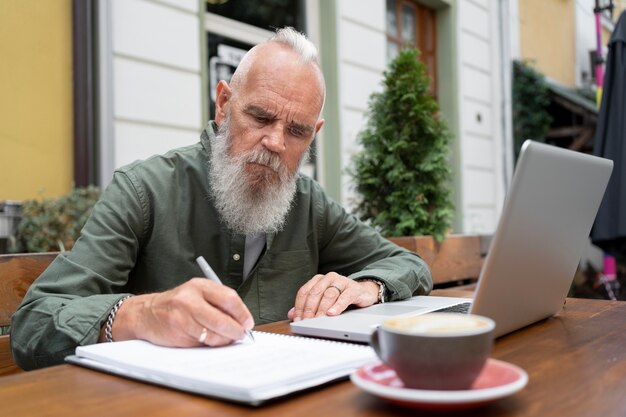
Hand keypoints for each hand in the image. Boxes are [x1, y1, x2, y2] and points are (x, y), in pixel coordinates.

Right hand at [103, 278, 253, 346]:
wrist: (145, 313)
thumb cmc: (177, 304)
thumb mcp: (197, 293)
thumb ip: (218, 302)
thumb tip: (242, 320)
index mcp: (199, 286)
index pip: (229, 298)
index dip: (242, 313)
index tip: (248, 323)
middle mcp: (189, 299)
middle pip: (222, 320)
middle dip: (235, 331)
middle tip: (240, 335)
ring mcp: (182, 317)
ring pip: (213, 335)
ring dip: (224, 340)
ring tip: (224, 338)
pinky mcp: (177, 333)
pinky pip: (201, 344)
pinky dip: (209, 345)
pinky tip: (206, 339)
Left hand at [287, 273, 379, 321]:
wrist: (362, 293)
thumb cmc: (341, 297)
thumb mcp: (322, 301)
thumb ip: (307, 306)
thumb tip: (291, 314)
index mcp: (318, 280)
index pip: (304, 292)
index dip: (299, 306)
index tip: (298, 319)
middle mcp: (328, 278)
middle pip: (315, 293)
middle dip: (309, 309)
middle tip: (307, 321)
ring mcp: (341, 281)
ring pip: (328, 295)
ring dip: (321, 309)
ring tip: (318, 320)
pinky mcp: (353, 288)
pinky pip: (344, 297)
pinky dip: (337, 306)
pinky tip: (332, 314)